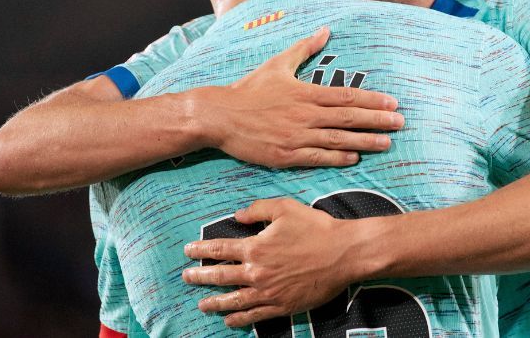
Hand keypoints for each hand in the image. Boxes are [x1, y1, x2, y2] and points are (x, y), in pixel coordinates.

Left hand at [182, 198, 360, 326]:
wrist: (344, 253)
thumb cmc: (316, 227)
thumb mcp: (285, 208)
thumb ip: (257, 210)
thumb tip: (237, 215)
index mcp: (256, 247)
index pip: (220, 249)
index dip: (201, 250)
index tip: (188, 250)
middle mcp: (257, 272)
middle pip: (220, 277)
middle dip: (200, 277)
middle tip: (186, 277)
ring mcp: (269, 292)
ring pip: (233, 300)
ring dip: (214, 303)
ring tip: (201, 305)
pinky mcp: (282, 306)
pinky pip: (255, 315)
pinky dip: (239, 319)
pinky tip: (229, 319)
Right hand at [192, 27, 402, 167]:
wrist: (220, 116)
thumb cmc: (249, 89)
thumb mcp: (278, 64)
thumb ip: (305, 48)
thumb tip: (325, 30)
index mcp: (306, 92)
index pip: (347, 97)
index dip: (372, 100)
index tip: (393, 102)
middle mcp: (305, 115)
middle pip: (349, 119)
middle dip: (378, 121)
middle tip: (400, 123)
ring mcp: (296, 137)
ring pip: (338, 140)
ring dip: (365, 142)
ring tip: (386, 143)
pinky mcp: (286, 156)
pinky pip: (318, 158)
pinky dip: (338, 158)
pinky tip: (354, 158)